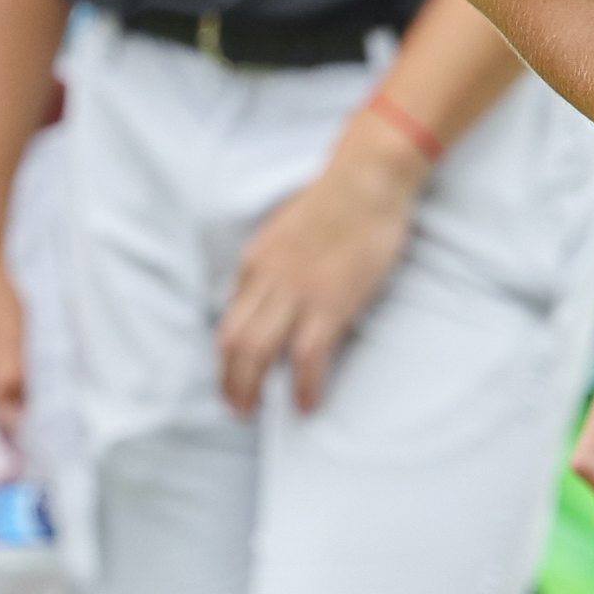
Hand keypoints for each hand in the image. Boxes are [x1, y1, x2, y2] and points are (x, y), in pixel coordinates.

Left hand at [217, 122, 426, 414]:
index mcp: (256, 261)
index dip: (227, 354)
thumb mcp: (285, 230)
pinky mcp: (330, 304)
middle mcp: (267, 280)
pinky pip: (306, 357)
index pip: (229, 317)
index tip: (232, 373)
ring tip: (256, 413)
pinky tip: (306, 404)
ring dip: (253, 390)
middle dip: (229, 381)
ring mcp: (297, 294)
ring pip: (258, 353)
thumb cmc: (335, 201)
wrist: (367, 181)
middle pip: (234, 342)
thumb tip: (270, 292)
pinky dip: (303, 386)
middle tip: (236, 408)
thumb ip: (273, 263)